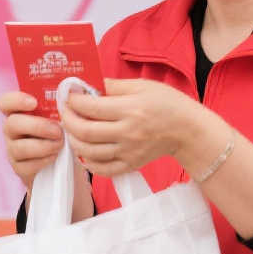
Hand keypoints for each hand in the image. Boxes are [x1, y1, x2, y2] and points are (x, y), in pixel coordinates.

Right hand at [0, 91, 66, 187]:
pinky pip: (25, 166)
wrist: (67, 164)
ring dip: (43, 145)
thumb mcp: (66, 116)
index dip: (16, 100)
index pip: (6, 102)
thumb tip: (75, 89)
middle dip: (37, 126)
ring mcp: (13, 149)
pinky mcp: (19, 168)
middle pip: (12, 124)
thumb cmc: (64, 133)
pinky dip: (42, 161)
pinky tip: (55, 157)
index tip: (34, 103)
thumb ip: (66, 104)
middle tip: (58, 131)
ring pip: (19, 147)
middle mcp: (12, 129)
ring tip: (60, 144)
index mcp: (20, 112)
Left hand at [60, 78, 204, 177]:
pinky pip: (102, 169)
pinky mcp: (131, 165)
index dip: (73, 101)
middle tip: (65, 112)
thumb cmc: (167, 103)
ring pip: (89, 152)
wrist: (188, 130)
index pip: (91, 107)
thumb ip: (112, 85)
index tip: (69, 95)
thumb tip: (86, 84)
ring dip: (73, 140)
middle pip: (85, 131)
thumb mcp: (142, 85)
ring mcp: (129, 152)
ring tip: (72, 129)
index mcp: (130, 109)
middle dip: (68, 120)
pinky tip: (83, 150)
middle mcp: (128, 133)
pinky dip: (87, 162)